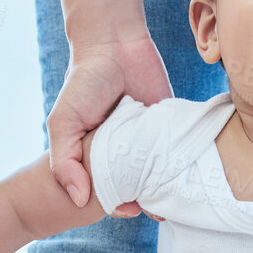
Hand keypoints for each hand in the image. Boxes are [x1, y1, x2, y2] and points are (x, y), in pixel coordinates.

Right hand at [48, 33, 172, 214]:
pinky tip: (189, 176)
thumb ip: (64, 162)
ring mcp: (147, 142)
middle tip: (156, 206)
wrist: (114, 44)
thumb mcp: (63, 123)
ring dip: (167, 188)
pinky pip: (178, 152)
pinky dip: (184, 165)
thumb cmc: (84, 82)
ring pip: (159, 176)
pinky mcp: (168, 128)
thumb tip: (80, 201)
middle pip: (135, 187)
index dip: (117, 204)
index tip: (128, 209)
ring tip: (175, 197)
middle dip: (144, 200)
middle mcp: (122, 153)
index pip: (107, 191)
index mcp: (95, 157)